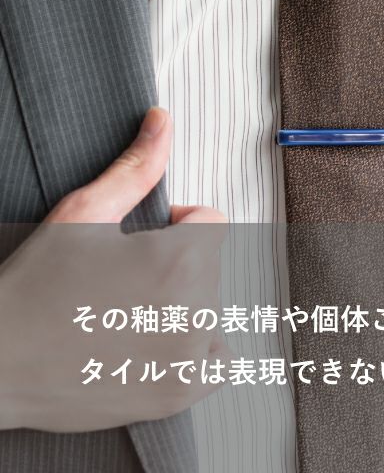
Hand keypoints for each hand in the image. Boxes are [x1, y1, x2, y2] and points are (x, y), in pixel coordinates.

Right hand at [0, 107, 228, 431]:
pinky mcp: (178, 394)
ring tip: (126, 313)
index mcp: (179, 260)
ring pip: (213, 307)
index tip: (143, 240)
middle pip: (212, 265)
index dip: (177, 225)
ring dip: (184, 305)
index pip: (212, 222)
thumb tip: (163, 120)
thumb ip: (136, 168)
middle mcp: (194, 311)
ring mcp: (188, 359)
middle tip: (123, 281)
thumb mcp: (83, 214)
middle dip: (178, 264)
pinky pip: (218, 360)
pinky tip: (154, 342)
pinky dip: (196, 350)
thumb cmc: (34, 288)